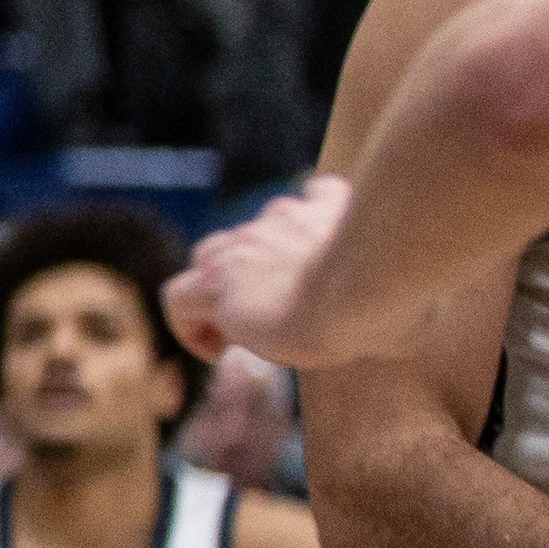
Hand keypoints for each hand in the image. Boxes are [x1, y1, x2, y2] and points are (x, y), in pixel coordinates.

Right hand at [169, 178, 353, 367]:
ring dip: (265, 249)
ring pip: (255, 226)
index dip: (191, 327)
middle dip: (223, 282)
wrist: (371, 287)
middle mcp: (237, 246)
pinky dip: (318, 209)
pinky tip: (332, 224)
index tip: (220, 350)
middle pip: (208, 255)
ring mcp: (278, 220)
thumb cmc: (328, 332)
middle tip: (254, 314)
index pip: (177, 300)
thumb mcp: (281, 351)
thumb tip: (281, 333)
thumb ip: (264, 333)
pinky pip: (314, 196)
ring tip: (297, 275)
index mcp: (217, 288)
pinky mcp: (320, 205)